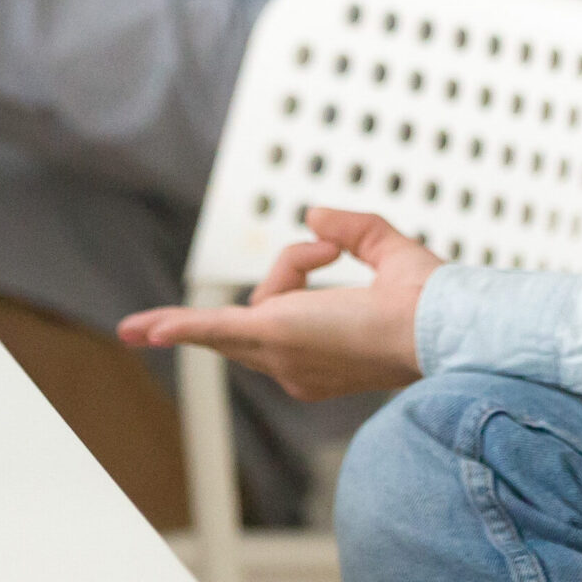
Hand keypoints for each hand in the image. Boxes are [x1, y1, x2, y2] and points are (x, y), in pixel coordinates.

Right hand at [119, 207, 440, 399]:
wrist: (443, 322)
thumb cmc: (430, 300)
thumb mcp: (387, 249)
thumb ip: (353, 229)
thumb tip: (314, 215)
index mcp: (316, 356)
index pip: (280, 303)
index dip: (301, 264)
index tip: (337, 250)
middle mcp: (294, 367)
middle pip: (254, 306)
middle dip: (290, 269)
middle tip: (330, 254)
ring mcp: (280, 354)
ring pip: (239, 302)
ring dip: (273, 274)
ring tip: (205, 306)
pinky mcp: (272, 334)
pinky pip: (209, 327)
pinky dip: (174, 326)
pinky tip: (138, 330)